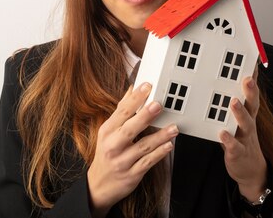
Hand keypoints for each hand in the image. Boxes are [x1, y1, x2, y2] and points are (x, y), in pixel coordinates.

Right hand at [87, 82, 178, 217]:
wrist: (98, 185)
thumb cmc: (106, 154)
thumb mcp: (108, 132)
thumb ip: (121, 111)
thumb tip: (131, 90)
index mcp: (107, 131)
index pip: (121, 112)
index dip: (135, 98)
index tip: (146, 86)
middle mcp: (113, 145)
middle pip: (130, 129)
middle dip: (145, 116)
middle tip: (158, 105)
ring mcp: (122, 161)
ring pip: (143, 146)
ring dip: (160, 136)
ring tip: (173, 128)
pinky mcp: (132, 174)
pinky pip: (148, 162)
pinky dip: (159, 154)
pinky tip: (168, 146)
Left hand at [219, 66, 267, 202]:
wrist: (249, 170)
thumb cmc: (241, 140)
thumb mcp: (238, 120)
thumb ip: (232, 103)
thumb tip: (221, 83)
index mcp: (247, 114)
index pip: (251, 94)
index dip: (253, 78)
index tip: (252, 62)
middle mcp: (248, 124)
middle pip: (252, 105)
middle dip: (250, 92)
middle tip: (247, 78)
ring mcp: (245, 138)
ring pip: (245, 124)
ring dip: (240, 112)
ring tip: (233, 101)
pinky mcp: (238, 153)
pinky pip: (234, 146)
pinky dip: (229, 140)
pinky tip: (222, 132)